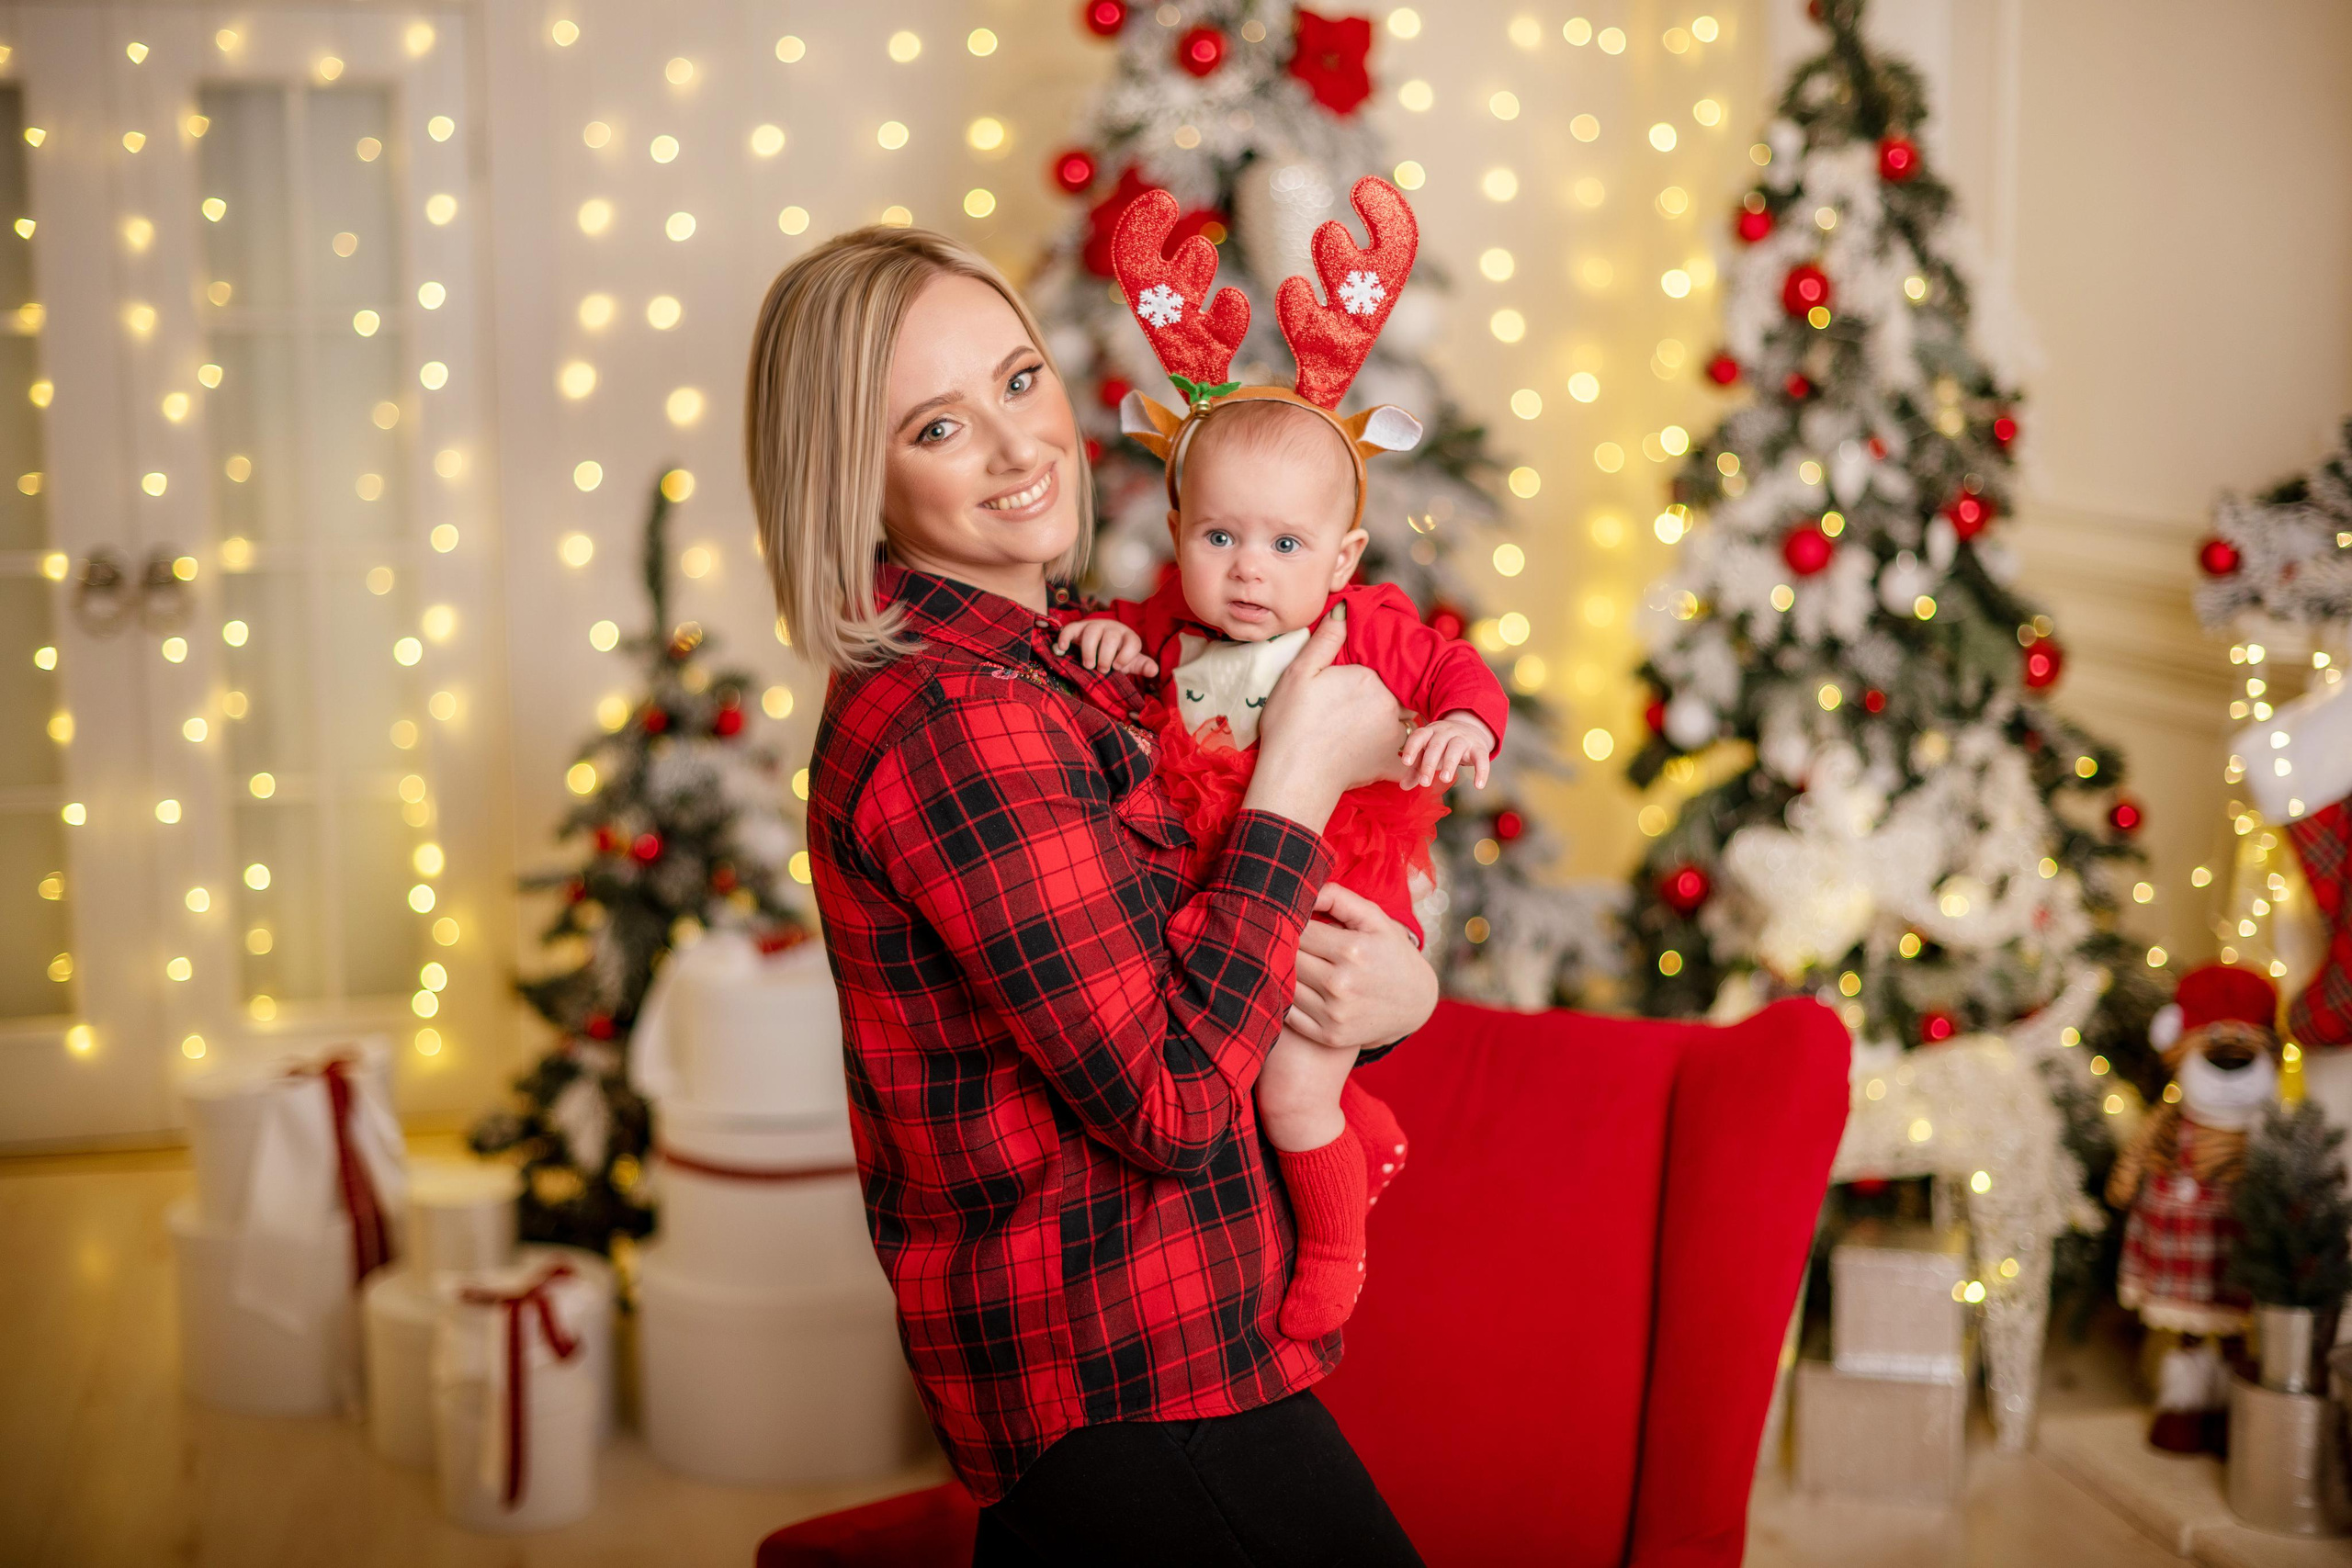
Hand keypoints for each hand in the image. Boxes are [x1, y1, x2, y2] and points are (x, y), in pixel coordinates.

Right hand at [1054, 617, 1158, 676]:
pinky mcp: (1079, 627)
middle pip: (1111, 637)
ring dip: (1089, 650)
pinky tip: (1063, 648)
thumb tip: (1154, 670)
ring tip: (1088, 665)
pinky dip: (1066, 637)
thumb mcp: (1131, 661)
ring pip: (1091, 632)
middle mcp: (1113, 628)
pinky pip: (1071, 628)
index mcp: (1128, 637)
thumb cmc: (1117, 654)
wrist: (1101, 643)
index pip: (1132, 642)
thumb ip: (1142, 666)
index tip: (1118, 666)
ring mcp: (1095, 626)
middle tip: (1102, 669)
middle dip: (1106, 656)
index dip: (1126, 656)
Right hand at [1246, 606, 1412, 828]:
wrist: (1295, 776)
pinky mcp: (1391, 762)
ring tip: (1365, 730)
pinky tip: (1388, 756)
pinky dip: (1403, 756)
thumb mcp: (1299, 673)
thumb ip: (1326, 640)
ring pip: (1402, 721)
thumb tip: (1346, 609)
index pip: (1380, 666)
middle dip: (1382, 697)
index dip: (1367, 673)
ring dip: (1392, 722)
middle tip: (1354, 709)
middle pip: (1395, 692)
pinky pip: (1407, 755)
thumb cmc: (1291, 724)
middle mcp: (1389, 703)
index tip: (1350, 686)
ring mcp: (1393, 734)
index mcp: (1368, 677)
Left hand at [1288, 884, 1439, 1049]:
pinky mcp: (1329, 1036)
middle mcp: (1341, 984)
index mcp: (1352, 950)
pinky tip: (1291, 987)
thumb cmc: (1390, 952)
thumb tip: (1304, 891)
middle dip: (1284, 946)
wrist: (1414, 1003)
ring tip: (1287, 961)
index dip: (1292, 922)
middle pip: (1288, 957)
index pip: (1299, 930)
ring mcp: (1334, 1014)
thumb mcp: (1375, 918)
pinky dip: (1284, 999)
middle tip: (1283, 939)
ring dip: (1281, 972)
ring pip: (1284, 984)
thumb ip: (1339, 898)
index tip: (1292, 920)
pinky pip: (1288, 1014)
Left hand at [1398, 712, 1495, 789]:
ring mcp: (1463, 738)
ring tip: (1444, 780)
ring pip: (1455, 749)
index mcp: (1430, 732)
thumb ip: (1416, 769)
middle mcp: (1446, 732)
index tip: (1406, 763)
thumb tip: (1403, 786)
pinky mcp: (1479, 748)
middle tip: (1424, 782)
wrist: (1471, 729)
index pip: (1419, 736)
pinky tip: (1478, 786)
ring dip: (1450, 764)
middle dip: (1429, 763)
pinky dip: (1481, 772)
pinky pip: (1481, 759)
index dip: (1412, 748)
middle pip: (1436, 745)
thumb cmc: (1443, 746)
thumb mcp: (1428, 754)